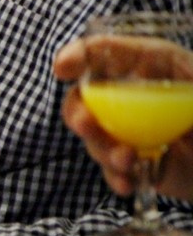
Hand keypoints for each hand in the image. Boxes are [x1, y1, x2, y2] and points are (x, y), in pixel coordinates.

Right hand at [54, 38, 192, 200]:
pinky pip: (113, 170)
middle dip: (77, 113)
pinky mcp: (135, 161)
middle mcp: (129, 96)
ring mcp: (128, 130)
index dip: (76, 56)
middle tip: (85, 123)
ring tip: (128, 159)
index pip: (100, 52)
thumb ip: (172, 69)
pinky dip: (116, 177)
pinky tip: (128, 182)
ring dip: (104, 150)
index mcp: (147, 64)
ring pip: (95, 138)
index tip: (63, 69)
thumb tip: (119, 75)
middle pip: (83, 100)